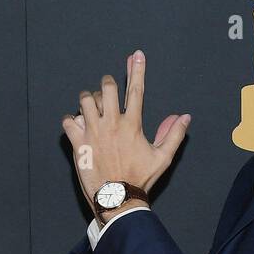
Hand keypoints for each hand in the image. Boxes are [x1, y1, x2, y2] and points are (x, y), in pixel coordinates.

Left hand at [61, 50, 190, 213]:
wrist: (118, 199)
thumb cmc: (140, 179)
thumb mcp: (163, 158)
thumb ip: (173, 135)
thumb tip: (185, 117)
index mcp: (132, 124)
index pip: (136, 90)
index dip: (137, 70)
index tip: (136, 55)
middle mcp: (111, 123)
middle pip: (106, 88)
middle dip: (106, 85)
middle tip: (106, 92)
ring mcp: (93, 132)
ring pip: (85, 100)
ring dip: (87, 99)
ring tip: (91, 107)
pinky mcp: (78, 143)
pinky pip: (68, 120)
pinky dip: (71, 120)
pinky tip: (77, 126)